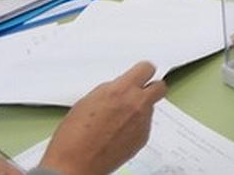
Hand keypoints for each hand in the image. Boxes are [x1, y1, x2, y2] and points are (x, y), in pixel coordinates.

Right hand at [39, 61, 165, 174]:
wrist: (74, 165)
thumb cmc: (73, 137)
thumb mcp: (87, 101)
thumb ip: (110, 90)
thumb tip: (120, 88)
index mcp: (121, 90)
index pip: (146, 68)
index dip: (142, 72)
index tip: (139, 75)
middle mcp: (136, 104)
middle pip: (160, 86)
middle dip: (150, 88)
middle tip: (138, 94)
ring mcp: (142, 122)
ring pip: (150, 107)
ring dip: (139, 109)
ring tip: (118, 121)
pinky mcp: (143, 138)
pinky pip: (144, 125)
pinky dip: (135, 127)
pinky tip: (118, 134)